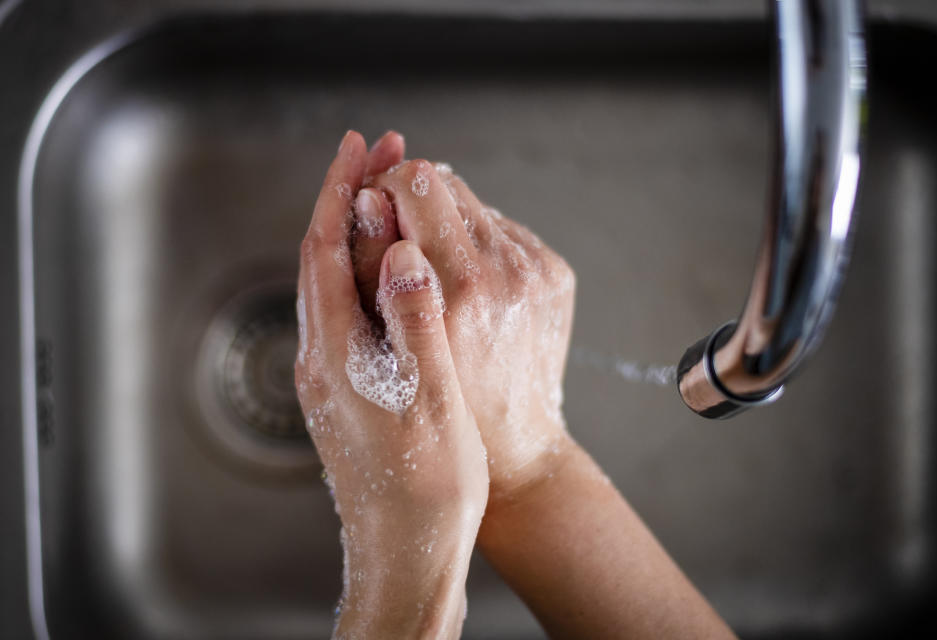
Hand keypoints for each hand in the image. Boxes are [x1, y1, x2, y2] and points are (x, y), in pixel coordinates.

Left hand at [296, 132, 488, 638]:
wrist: (407, 554)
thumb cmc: (426, 490)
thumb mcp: (432, 401)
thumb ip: (415, 323)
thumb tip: (400, 253)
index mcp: (335, 356)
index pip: (324, 250)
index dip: (340, 191)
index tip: (362, 146)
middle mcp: (320, 360)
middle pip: (323, 259)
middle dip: (350, 200)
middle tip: (386, 156)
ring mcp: (329, 377)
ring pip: (334, 284)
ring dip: (358, 235)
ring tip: (394, 200)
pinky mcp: (345, 391)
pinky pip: (349, 311)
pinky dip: (367, 273)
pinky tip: (397, 268)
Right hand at [364, 159, 576, 496]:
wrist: (517, 447)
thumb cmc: (444, 406)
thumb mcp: (391, 343)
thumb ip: (372, 265)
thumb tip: (365, 196)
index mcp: (461, 284)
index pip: (419, 184)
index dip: (383, 185)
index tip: (367, 207)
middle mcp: (508, 268)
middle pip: (449, 186)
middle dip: (411, 199)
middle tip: (390, 231)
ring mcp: (540, 268)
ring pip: (476, 206)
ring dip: (444, 222)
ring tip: (427, 266)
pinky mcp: (556, 274)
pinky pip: (504, 234)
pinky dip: (476, 245)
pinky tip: (462, 283)